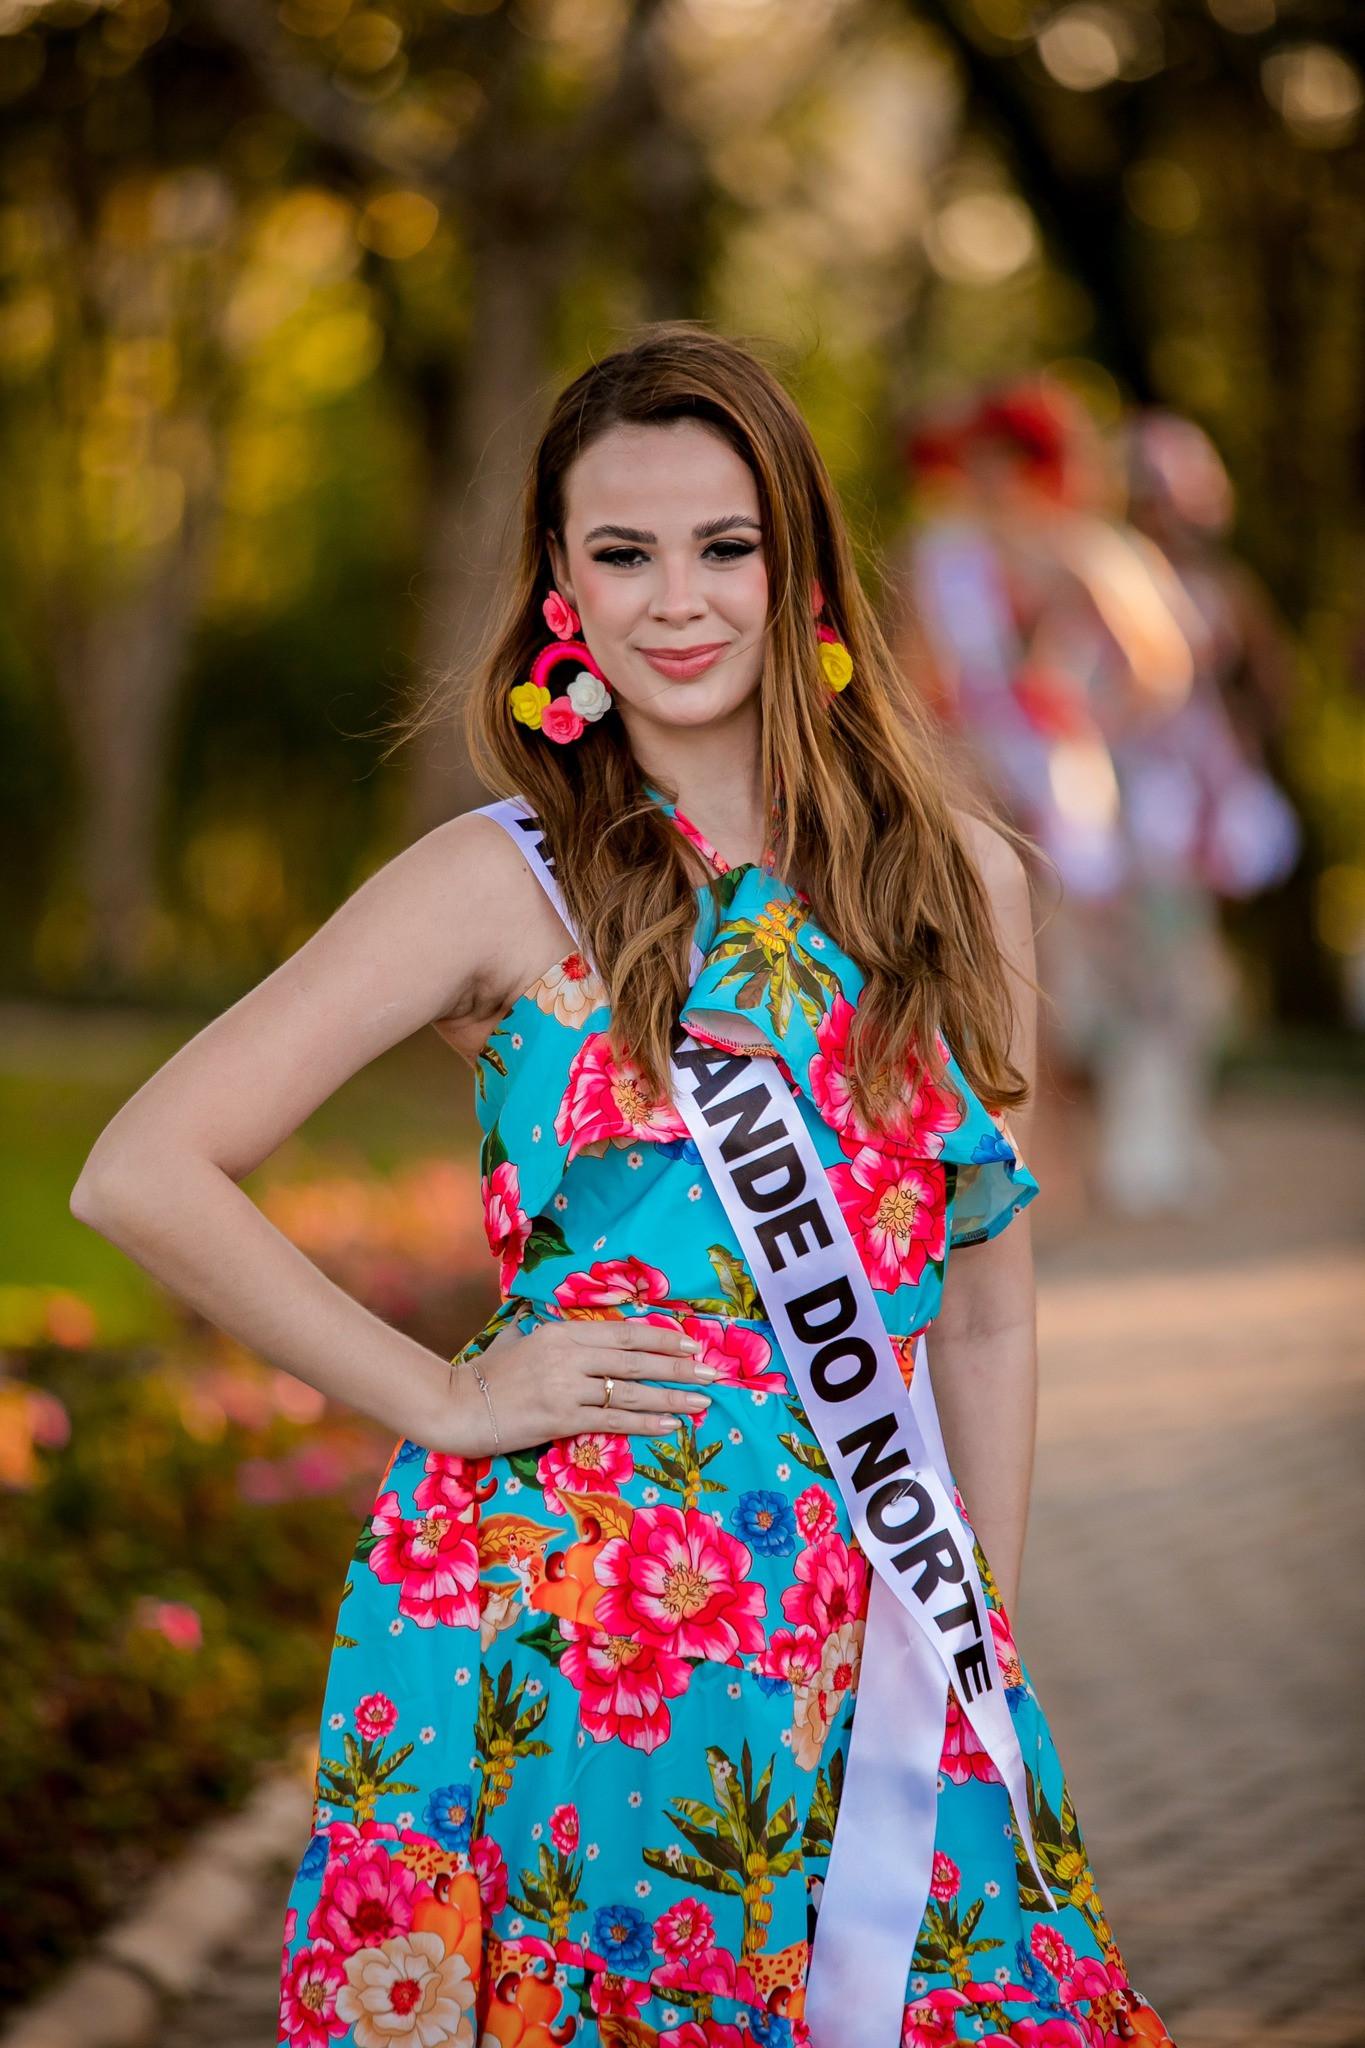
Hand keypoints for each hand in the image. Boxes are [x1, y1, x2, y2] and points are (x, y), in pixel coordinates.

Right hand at [424, 1317, 715, 1457]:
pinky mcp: (562, 1419)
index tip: (691, 1342)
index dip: (661, 1337)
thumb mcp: (518, 1338)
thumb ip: (542, 1331)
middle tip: (711, 1371)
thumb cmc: (487, 1373)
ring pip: (630, 1391)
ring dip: (671, 1396)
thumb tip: (552, 1322)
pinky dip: (645, 1420)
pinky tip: (670, 1423)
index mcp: (561, 1332)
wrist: (457, 1406)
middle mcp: (568, 1355)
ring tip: (702, 1400)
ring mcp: (567, 1388)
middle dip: (678, 1365)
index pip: (623, 1333)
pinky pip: (613, 1419)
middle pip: (635, 1360)